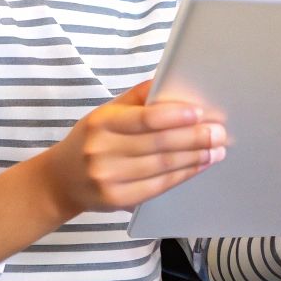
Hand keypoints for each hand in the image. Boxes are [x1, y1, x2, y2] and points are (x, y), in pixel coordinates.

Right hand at [40, 80, 227, 214]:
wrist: (60, 181)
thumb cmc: (91, 139)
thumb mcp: (105, 112)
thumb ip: (137, 98)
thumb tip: (170, 80)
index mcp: (102, 123)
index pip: (144, 119)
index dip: (175, 116)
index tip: (200, 112)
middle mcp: (103, 151)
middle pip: (159, 144)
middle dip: (195, 138)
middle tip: (220, 132)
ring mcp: (109, 179)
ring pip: (162, 166)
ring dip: (195, 158)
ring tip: (217, 149)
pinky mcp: (117, 200)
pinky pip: (158, 187)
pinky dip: (183, 175)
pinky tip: (199, 165)